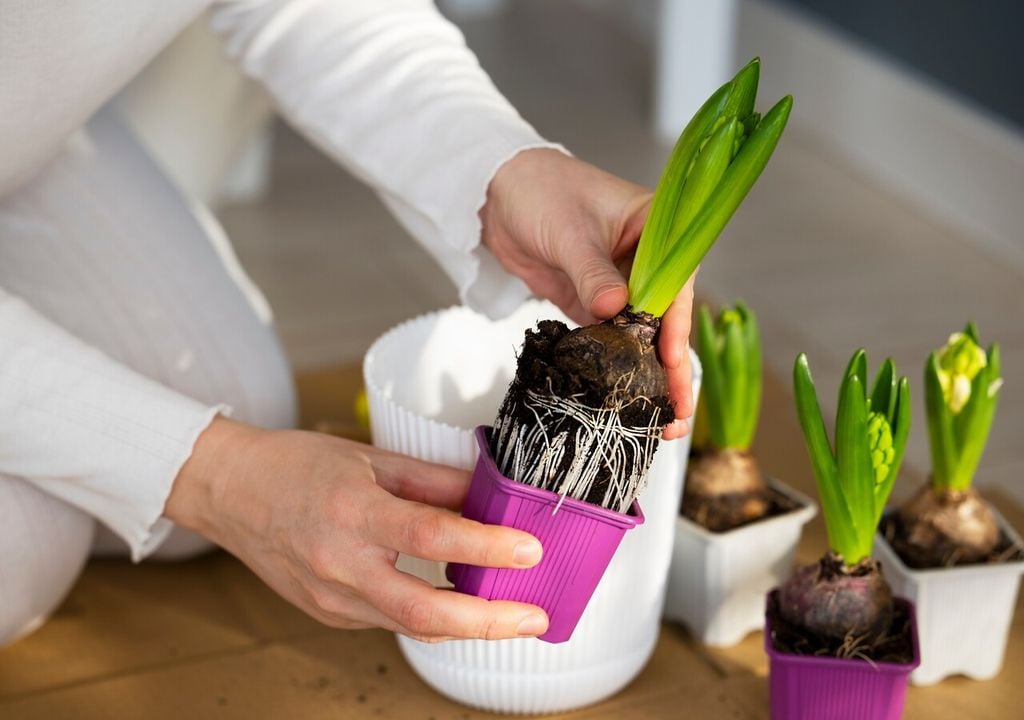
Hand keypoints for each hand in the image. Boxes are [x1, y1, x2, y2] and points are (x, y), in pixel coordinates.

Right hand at [165, 417, 548, 641]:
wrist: (230, 491)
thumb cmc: (297, 466)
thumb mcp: (371, 457)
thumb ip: (433, 480)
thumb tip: (489, 493)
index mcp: (352, 512)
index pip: (430, 534)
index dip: (485, 546)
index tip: (530, 549)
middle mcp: (339, 564)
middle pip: (423, 611)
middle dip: (489, 622)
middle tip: (536, 616)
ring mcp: (331, 598)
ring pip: (411, 625)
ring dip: (468, 625)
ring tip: (513, 615)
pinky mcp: (329, 613)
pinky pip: (390, 620)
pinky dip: (432, 616)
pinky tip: (461, 605)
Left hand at [480, 148, 694, 437]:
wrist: (495, 191)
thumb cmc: (540, 191)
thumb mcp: (568, 232)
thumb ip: (592, 272)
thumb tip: (614, 309)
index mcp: (656, 228)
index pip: (675, 282)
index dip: (674, 324)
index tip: (671, 360)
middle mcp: (646, 259)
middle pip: (664, 318)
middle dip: (670, 367)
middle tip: (676, 414)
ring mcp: (619, 283)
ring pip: (639, 335)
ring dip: (644, 374)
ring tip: (652, 420)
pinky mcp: (591, 301)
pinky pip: (608, 338)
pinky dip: (613, 366)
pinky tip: (618, 398)